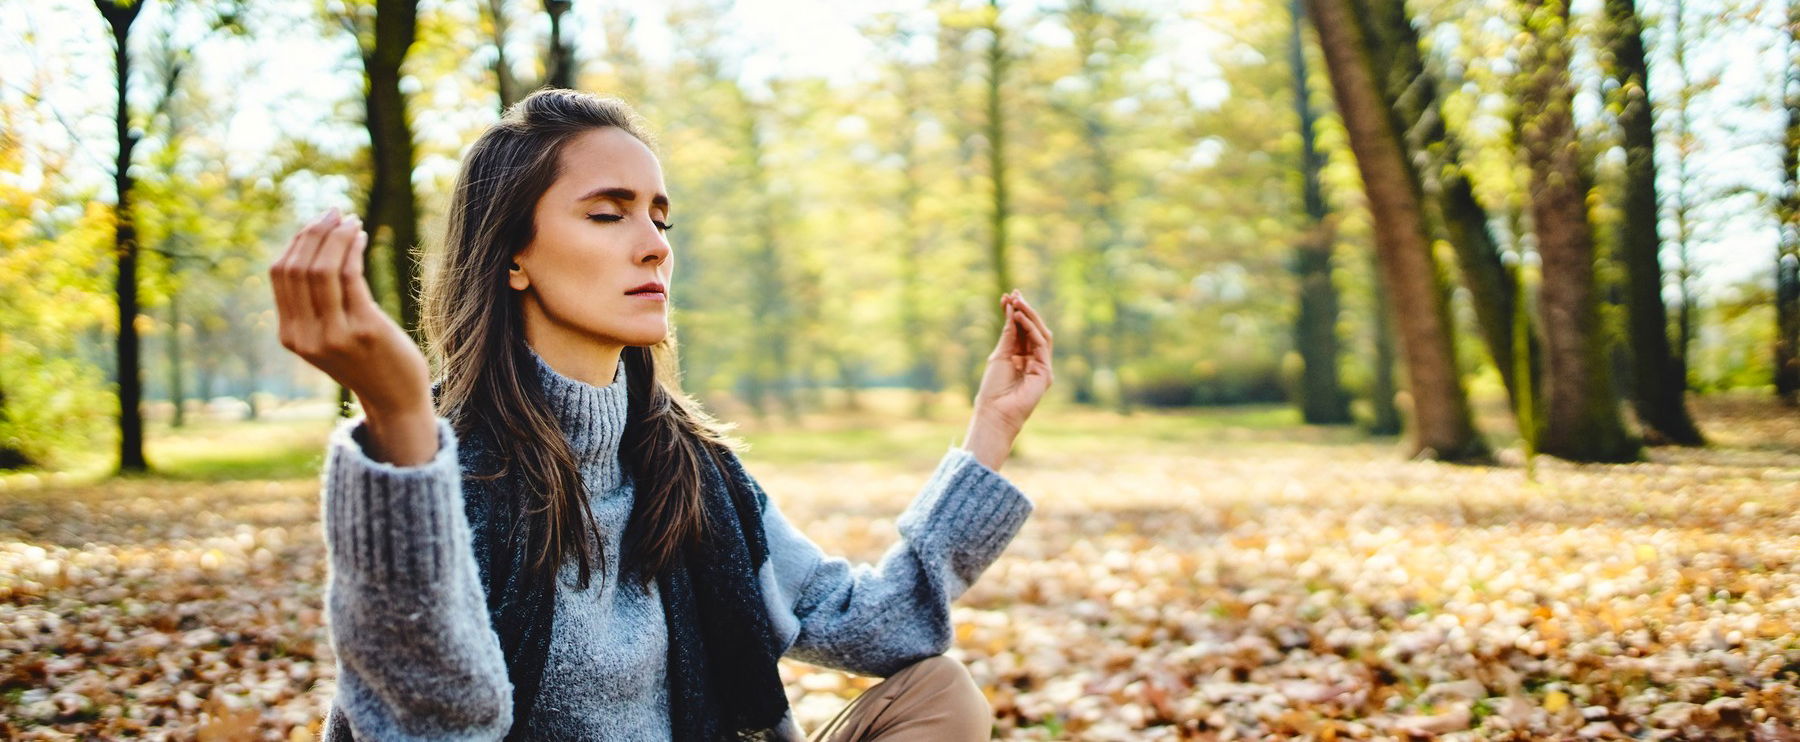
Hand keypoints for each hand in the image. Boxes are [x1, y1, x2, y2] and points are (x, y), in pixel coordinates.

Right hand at [270, 209, 435, 462]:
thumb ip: (314, 306)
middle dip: (315, 233)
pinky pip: (350, 276)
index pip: (280, 275)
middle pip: (298, 267)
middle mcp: (306, 336)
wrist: (395, 400)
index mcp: (290, 335)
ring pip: (322, 269)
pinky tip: (361, 237)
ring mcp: (333, 334)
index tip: (317, 223)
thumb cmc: (367, 361)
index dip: (297, 242)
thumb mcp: (328, 336)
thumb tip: (313, 249)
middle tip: (334, 212)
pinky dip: (353, 249)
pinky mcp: (364, 329)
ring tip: (350, 220)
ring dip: (336, 236)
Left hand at [964, 290, 1052, 468]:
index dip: (1016, 312)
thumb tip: (1012, 310)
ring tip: (1017, 302)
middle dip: (1025, 310)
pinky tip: (1020, 317)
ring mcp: (1041, 366)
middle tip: (1015, 294)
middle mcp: (1033, 360)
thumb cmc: (993, 388)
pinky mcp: (1045, 373)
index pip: (1022, 330)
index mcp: (1020, 357)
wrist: (995, 413)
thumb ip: (1008, 335)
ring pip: (1041, 334)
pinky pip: (1041, 345)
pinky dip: (1031, 329)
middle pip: (1033, 330)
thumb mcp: (999, 355)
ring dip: (1029, 316)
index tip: (1007, 295)